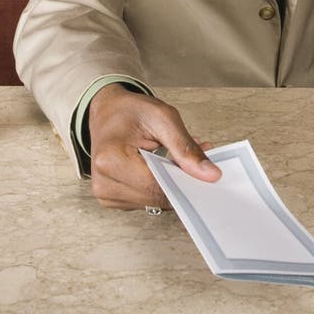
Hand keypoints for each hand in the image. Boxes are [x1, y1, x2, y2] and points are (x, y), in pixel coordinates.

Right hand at [88, 83, 220, 209]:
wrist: (106, 111)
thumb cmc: (128, 110)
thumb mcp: (162, 117)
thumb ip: (186, 147)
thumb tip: (209, 174)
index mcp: (111, 160)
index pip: (158, 187)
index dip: (184, 181)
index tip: (203, 174)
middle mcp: (104, 182)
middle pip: (157, 198)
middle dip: (179, 180)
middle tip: (189, 159)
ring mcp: (105, 193)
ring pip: (154, 202)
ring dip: (169, 184)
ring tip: (170, 157)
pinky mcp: (111, 198)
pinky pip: (145, 200)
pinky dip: (157, 186)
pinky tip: (159, 167)